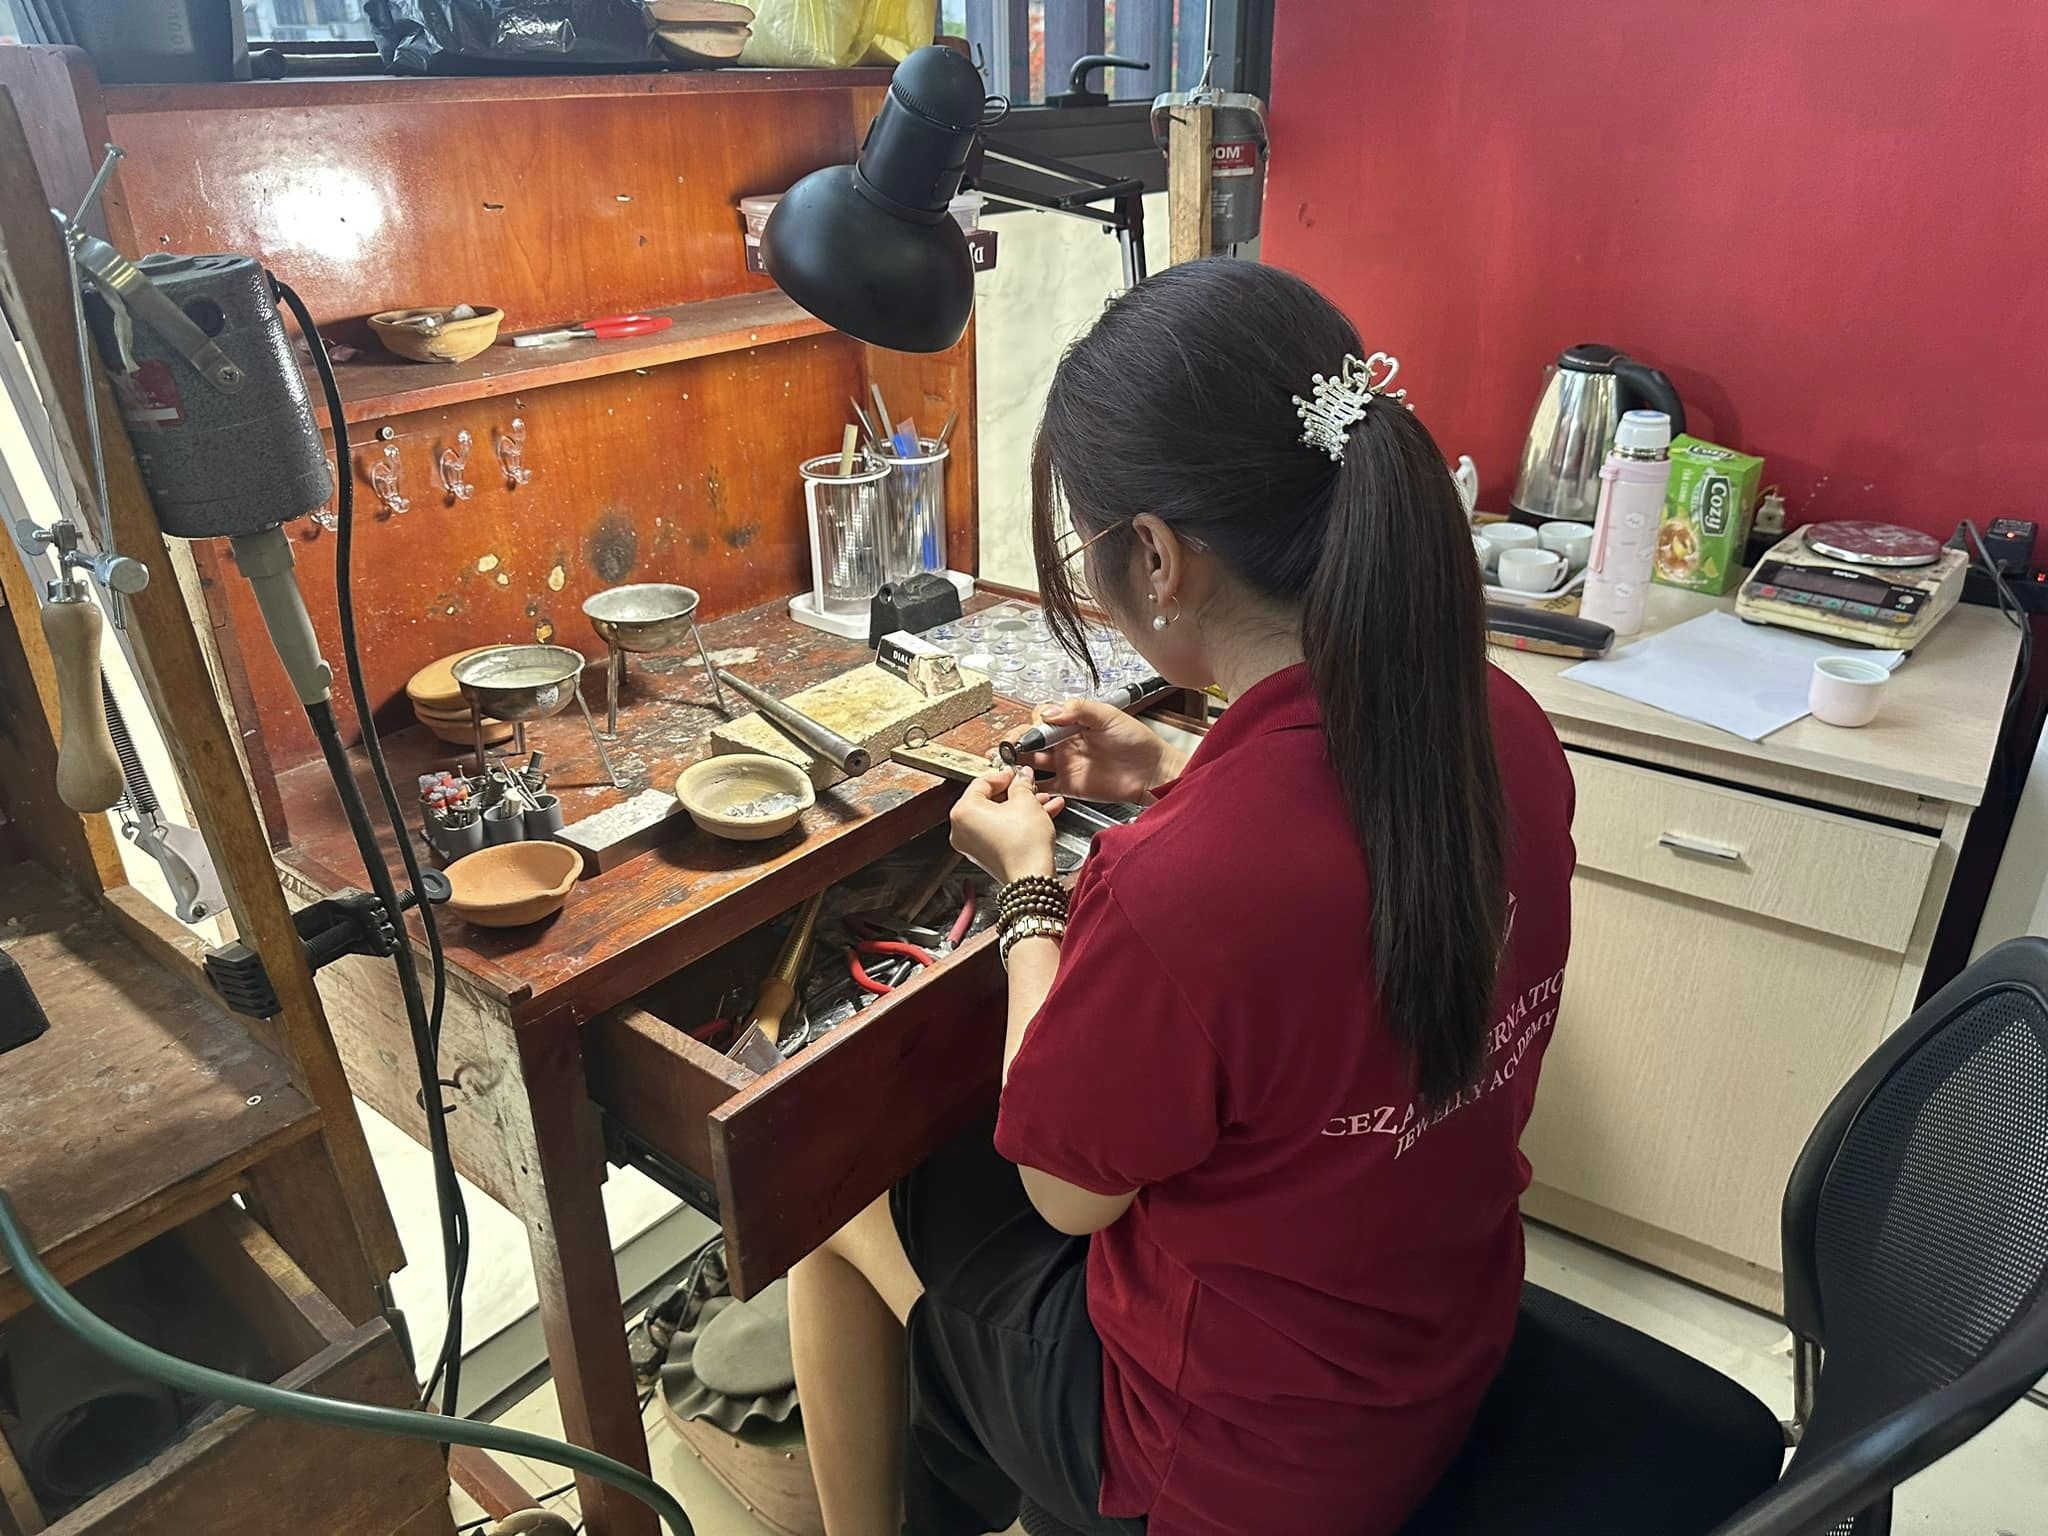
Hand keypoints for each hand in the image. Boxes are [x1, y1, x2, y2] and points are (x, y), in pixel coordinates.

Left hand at [950, 766, 1064, 883]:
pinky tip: (1041, 815)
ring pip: (998, 816)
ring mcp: (972, 844)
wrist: (1031, 879)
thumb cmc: (1024, 845)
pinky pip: (1000, 830)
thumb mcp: (1026, 802)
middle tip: (1030, 786)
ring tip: (1042, 800)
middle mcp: (961, 829)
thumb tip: (1022, 777)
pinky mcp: (985, 855)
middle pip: (989, 800)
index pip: (982, 782)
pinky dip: (1017, 822)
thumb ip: (1022, 784)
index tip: (1017, 773)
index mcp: (963, 812)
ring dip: (1022, 807)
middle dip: (1015, 792)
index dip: (1004, 774)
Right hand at [1005, 699, 1187, 805]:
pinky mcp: (1070, 786)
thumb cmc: (1138, 742)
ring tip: (1006, 762)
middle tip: (1010, 746)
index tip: (1035, 729)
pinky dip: (1032, 787)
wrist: (1153, 772)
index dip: (1034, 723)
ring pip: (1032, 762)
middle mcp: (1067, 743)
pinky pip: (1045, 787)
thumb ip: (1080, 709)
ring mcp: (1066, 765)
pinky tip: (1023, 783)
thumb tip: (1050, 712)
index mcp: (1074, 724)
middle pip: (1031, 740)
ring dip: (1016, 762)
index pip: (1042, 719)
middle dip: (1016, 741)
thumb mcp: (1109, 715)